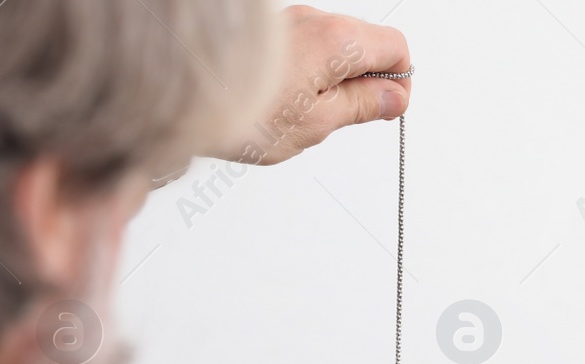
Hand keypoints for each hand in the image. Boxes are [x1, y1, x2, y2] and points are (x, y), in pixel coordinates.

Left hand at [216, 5, 411, 165]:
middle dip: (369, 80)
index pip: (396, 48)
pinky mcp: (272, 33)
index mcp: (337, 40)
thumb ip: (362, 105)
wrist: (184, 93)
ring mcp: (292, 23)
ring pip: (337, 47)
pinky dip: (313, 72)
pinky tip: (291, 100)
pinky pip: (310, 49)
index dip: (400, 82)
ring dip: (338, 78)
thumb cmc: (245, 111)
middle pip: (367, 44)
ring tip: (312, 113)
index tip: (386, 109)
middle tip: (349, 117)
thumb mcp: (318, 122)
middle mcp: (315, 21)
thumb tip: (392, 97)